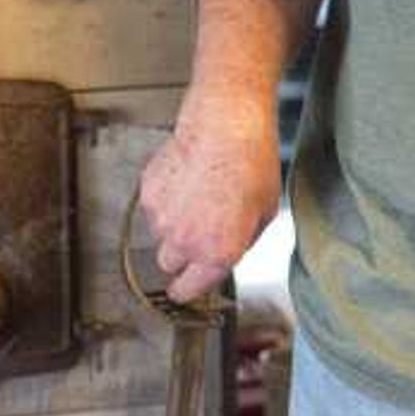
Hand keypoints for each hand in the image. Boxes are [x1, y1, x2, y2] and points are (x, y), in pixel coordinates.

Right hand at [137, 99, 281, 303]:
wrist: (225, 124)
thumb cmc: (251, 163)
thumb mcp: (265, 213)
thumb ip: (242, 242)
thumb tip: (232, 248)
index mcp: (216, 253)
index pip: (187, 290)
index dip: (187, 290)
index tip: (185, 288)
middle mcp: (184, 240)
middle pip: (167, 264)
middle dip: (181, 254)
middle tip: (197, 232)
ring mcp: (162, 216)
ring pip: (160, 233)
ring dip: (173, 223)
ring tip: (197, 195)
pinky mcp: (149, 192)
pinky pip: (153, 206)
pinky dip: (166, 198)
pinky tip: (186, 178)